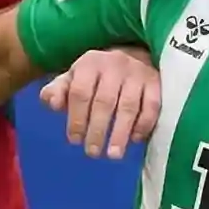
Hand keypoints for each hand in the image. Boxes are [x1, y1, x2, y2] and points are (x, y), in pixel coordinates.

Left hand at [39, 46, 160, 158]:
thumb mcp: (74, 78)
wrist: (134, 54)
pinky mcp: (157, 83)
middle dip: (97, 130)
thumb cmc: (97, 76)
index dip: (76, 118)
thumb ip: (58, 91)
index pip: (80, 92)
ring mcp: (138, 73)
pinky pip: (152, 106)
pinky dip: (143, 125)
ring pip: (129, 106)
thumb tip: (52, 103)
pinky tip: (135, 140)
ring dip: (120, 133)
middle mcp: (115, 64)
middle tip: (92, 152)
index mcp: (90, 63)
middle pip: (104, 101)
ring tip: (113, 155)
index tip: (74, 140)